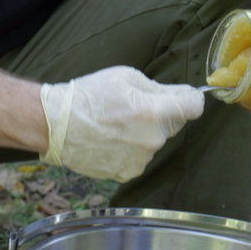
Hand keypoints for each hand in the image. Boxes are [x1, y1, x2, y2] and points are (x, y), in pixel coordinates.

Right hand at [40, 66, 204, 182]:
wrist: (56, 124)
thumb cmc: (89, 95)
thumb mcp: (125, 77)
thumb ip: (158, 88)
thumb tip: (180, 95)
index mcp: (154, 112)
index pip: (194, 107)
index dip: (189, 99)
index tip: (183, 97)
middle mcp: (152, 140)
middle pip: (173, 124)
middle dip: (162, 114)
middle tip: (133, 107)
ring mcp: (140, 160)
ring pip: (155, 142)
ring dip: (144, 133)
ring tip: (116, 124)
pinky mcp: (127, 172)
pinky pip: (139, 157)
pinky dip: (130, 149)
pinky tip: (111, 139)